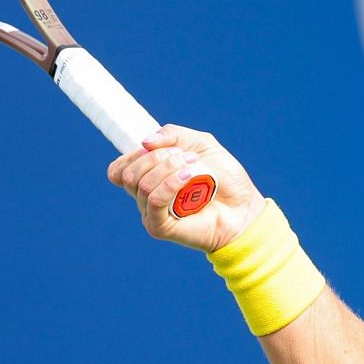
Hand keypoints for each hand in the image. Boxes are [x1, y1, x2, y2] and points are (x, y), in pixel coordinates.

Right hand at [106, 124, 266, 252]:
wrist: (244, 207)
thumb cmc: (224, 177)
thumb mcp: (201, 144)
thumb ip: (173, 135)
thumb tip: (144, 142)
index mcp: (149, 177)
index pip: (119, 168)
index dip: (135, 154)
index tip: (164, 149)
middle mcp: (145, 196)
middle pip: (129, 173)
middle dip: (157, 157)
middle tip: (187, 157)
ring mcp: (151, 213)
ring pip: (140, 184)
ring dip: (168, 168)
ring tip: (194, 168)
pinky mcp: (160, 227)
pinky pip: (153, 201)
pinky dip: (169, 184)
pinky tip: (189, 177)